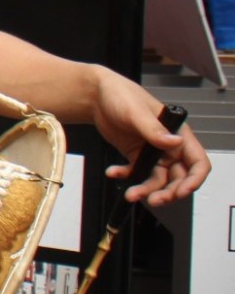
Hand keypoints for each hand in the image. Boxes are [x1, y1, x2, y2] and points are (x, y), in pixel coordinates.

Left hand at [91, 70, 210, 205]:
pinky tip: (114, 172)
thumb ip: (154, 130)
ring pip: (157, 180)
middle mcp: (167, 145)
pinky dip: (126, 176)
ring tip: (131, 194)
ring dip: (146, 189)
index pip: (197, 162)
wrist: (95, 95)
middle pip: (178, 178)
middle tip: (154, 199)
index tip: (182, 191)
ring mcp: (152, 152)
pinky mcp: (136, 156)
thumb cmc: (120, 94)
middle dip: (169, 192)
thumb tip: (175, 142)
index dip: (194, 180)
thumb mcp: (136, 111)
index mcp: (177, 133)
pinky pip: (136, 173)